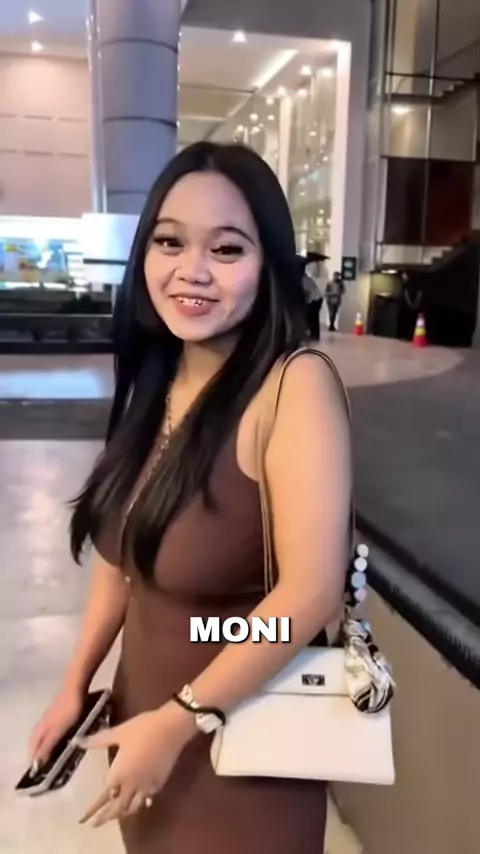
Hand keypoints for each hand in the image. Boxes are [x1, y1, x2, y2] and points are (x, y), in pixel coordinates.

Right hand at [28, 686, 84, 766]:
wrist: (75, 688)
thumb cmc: (68, 711)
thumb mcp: (58, 731)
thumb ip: (47, 746)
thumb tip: (36, 763)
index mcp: (40, 729)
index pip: (32, 748)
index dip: (34, 760)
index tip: (38, 773)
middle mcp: (42, 724)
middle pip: (36, 742)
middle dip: (39, 753)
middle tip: (45, 765)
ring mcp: (50, 717)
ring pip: (44, 735)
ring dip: (46, 745)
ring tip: (52, 755)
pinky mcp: (58, 713)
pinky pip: (52, 729)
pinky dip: (53, 737)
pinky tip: (61, 739)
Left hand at [77, 702, 195, 826]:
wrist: (171, 727)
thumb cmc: (143, 727)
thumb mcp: (118, 732)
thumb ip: (97, 740)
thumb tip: (77, 741)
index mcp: (120, 774)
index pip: (103, 797)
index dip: (92, 809)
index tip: (83, 819)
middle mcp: (132, 784)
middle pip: (118, 808)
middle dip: (106, 817)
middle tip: (97, 823)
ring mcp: (147, 785)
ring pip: (133, 807)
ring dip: (123, 813)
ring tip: (116, 815)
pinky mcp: (159, 782)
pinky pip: (147, 798)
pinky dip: (141, 802)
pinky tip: (141, 801)